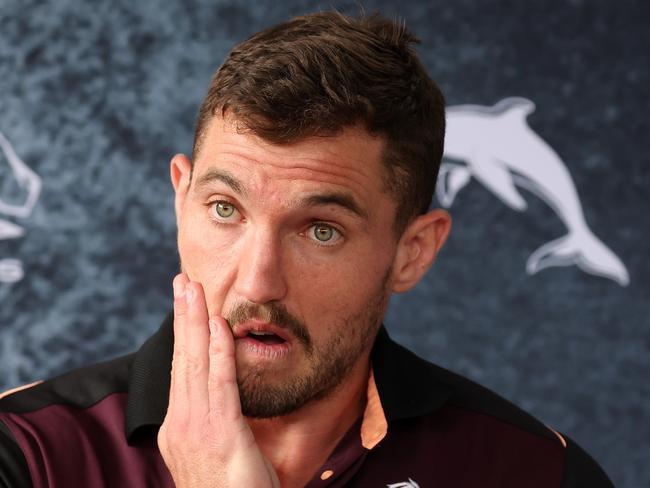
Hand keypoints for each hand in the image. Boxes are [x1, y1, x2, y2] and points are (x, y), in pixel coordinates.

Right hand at [158, 273, 280, 487]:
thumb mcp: (216, 452)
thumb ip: (215, 421)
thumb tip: (222, 393)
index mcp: (178, 428)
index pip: (180, 370)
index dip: (183, 335)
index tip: (185, 305)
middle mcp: (181, 423)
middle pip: (182, 358)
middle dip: (182, 316)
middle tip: (182, 281)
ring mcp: (197, 428)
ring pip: (195, 362)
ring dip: (195, 321)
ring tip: (192, 288)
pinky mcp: (221, 433)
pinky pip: (221, 382)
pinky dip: (219, 349)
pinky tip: (220, 324)